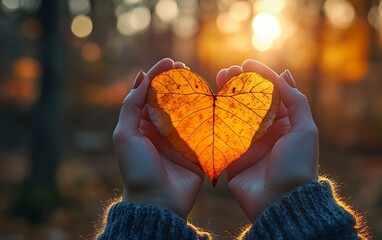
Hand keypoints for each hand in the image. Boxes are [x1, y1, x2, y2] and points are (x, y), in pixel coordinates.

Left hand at [112, 58, 203, 217]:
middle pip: (171, 99)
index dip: (158, 75)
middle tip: (186, 68)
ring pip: (189, 110)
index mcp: (143, 124)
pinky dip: (209, 115)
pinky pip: (205, 129)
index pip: (150, 93)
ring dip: (195, 94)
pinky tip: (215, 102)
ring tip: (200, 80)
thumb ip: (130, 106)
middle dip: (178, 81)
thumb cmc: (137, 168)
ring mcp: (181, 139)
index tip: (170, 61)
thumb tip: (141, 77)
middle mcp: (162, 129)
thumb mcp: (125, 135)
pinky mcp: (197, 150)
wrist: (157, 201)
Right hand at [216, 60, 318, 221]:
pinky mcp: (232, 156)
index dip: (260, 77)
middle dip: (239, 84)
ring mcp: (247, 143)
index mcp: (284, 124)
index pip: (271, 94)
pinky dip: (214, 118)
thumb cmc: (297, 165)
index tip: (246, 63)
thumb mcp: (305, 130)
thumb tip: (284, 75)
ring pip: (234, 114)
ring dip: (226, 95)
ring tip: (218, 79)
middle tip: (228, 71)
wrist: (281, 201)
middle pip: (250, 101)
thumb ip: (296, 102)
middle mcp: (265, 131)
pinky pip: (221, 134)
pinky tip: (207, 103)